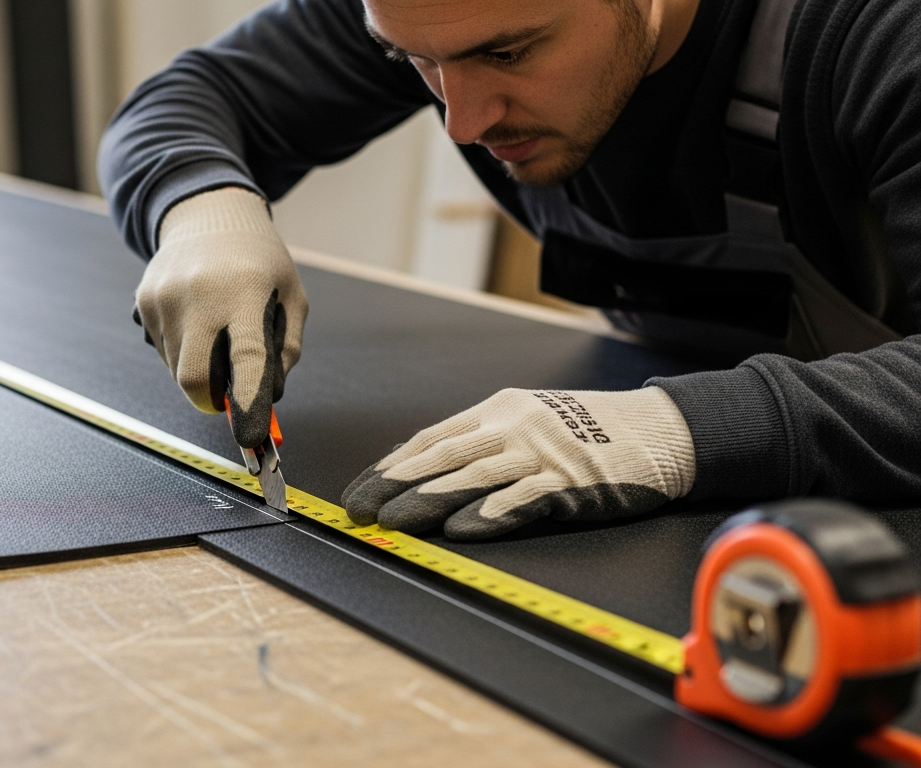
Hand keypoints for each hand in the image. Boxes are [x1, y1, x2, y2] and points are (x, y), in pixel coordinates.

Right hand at [134, 187, 307, 447]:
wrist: (208, 216)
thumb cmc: (259, 263)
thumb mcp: (292, 298)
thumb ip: (284, 352)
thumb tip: (265, 401)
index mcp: (245, 291)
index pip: (246, 359)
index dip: (247, 404)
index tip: (250, 438)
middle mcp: (199, 294)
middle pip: (194, 377)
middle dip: (211, 399)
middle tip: (229, 394)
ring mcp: (165, 297)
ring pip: (177, 369)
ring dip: (199, 369)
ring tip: (215, 332)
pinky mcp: (144, 301)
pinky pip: (163, 351)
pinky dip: (182, 352)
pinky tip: (196, 321)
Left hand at [342, 387, 695, 539]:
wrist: (662, 430)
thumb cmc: (588, 433)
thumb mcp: (527, 425)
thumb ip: (480, 447)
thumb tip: (421, 474)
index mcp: (496, 412)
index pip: (430, 438)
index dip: (390, 465)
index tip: (358, 490)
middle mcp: (513, 427)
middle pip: (441, 456)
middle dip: (393, 484)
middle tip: (358, 509)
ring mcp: (542, 452)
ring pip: (473, 476)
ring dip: (427, 501)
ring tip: (392, 523)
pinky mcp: (572, 481)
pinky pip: (524, 498)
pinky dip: (490, 513)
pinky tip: (460, 529)